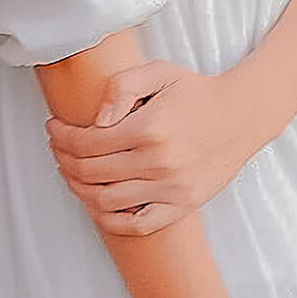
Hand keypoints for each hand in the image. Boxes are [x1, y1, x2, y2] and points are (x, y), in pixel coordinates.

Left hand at [45, 60, 257, 235]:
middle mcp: (158, 162)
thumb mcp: (160, 71)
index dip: (62, 137)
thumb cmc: (198, 93)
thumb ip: (122, 86)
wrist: (243, 116)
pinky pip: (136, 225)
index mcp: (150, 128)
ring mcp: (170, 188)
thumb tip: (96, 120)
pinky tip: (96, 204)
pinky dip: (108, 220)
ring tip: (71, 173)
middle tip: (58, 149)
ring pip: (105, 201)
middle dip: (63, 159)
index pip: (87, 142)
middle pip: (90, 172)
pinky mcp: (181, 206)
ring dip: (78, 189)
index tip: (54, 128)